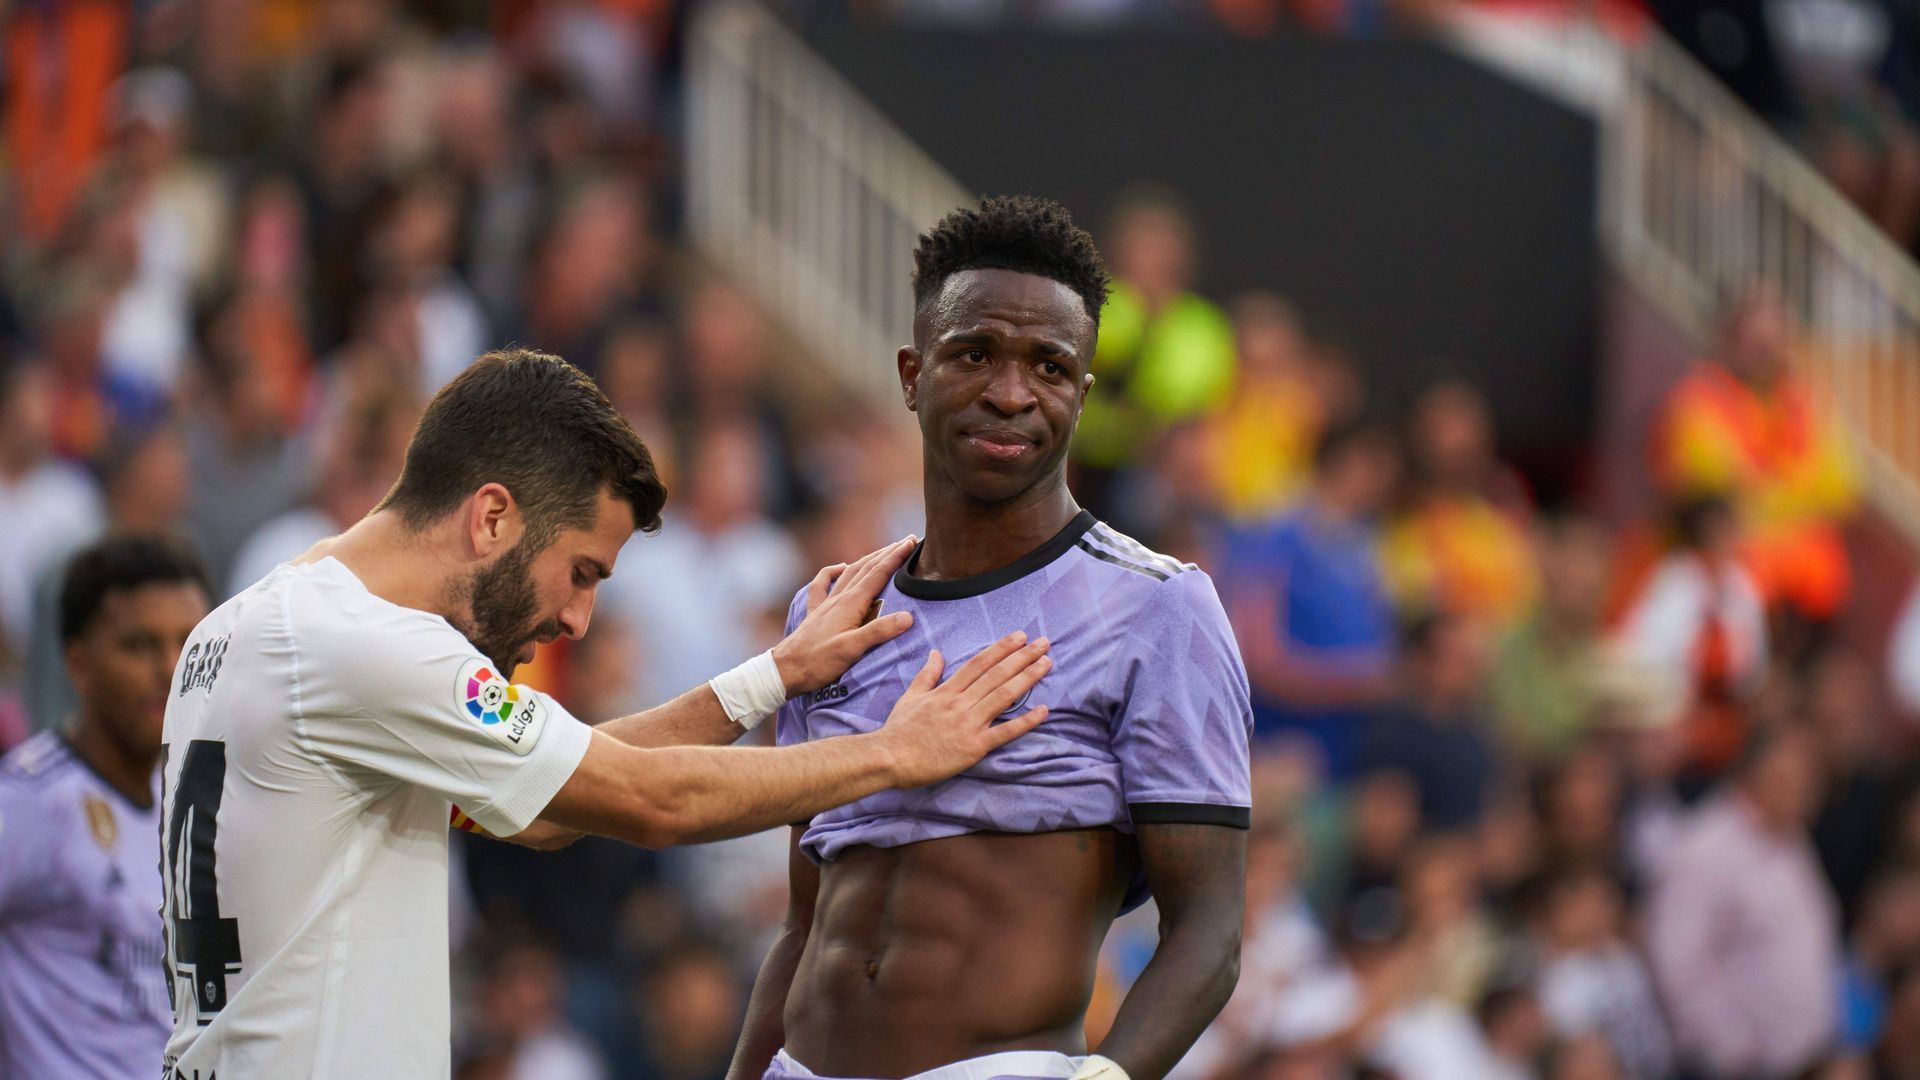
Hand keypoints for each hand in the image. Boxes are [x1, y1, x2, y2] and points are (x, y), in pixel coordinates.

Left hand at [772, 537, 918, 695]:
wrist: (785, 670)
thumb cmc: (818, 662)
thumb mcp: (852, 650)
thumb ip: (878, 631)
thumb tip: (907, 617)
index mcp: (850, 604)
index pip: (878, 574)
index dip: (896, 557)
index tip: (911, 542)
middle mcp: (838, 599)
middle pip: (866, 568)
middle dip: (887, 553)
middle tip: (905, 541)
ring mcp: (825, 604)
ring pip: (849, 573)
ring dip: (867, 559)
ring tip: (883, 550)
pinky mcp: (815, 612)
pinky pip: (822, 584)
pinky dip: (832, 572)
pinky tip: (838, 567)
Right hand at [875, 632, 1052, 788]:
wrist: (889, 758)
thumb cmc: (899, 730)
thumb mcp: (910, 696)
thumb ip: (927, 675)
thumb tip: (936, 653)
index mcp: (947, 691)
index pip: (979, 663)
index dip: (1001, 648)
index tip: (1019, 636)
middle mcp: (961, 703)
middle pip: (997, 674)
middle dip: (1022, 657)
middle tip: (1044, 643)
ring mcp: (969, 724)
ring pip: (1003, 696)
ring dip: (1027, 678)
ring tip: (1046, 663)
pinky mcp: (974, 747)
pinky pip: (1004, 732)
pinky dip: (1025, 721)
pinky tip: (1043, 710)